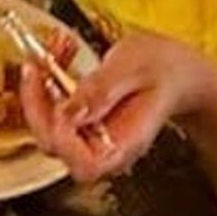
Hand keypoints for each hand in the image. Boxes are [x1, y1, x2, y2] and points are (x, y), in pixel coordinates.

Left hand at [20, 28, 216, 181]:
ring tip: (54, 51)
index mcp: (125, 144)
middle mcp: (105, 150)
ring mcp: (91, 141)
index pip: (84, 164)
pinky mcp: (80, 127)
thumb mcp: (134, 68)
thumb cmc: (165, 70)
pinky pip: (52, 114)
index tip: (59, 98)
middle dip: (38, 101)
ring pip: (47, 128)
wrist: (178, 73)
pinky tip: (57, 57)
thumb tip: (68, 114)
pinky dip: (46, 84)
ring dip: (39, 88)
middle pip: (54, 146)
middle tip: (38, 64)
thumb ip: (100, 91)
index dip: (62, 136)